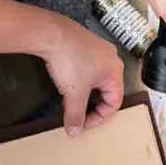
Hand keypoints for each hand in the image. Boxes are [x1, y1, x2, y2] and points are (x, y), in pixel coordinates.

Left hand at [38, 17, 124, 135]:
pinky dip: (78, 78)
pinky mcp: (83, 43)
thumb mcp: (73, 94)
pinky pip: (86, 67)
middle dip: (92, 104)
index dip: (99, 117)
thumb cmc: (68, 58)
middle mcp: (110, 57)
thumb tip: (75, 130)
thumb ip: (76, 115)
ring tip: (71, 97)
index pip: (114, 102)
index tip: (84, 123)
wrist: (50, 34)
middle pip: (106, 90)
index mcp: (115, 70)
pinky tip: (66, 80)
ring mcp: (97, 48)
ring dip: (84, 92)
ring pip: (95, 79)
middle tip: (79, 112)